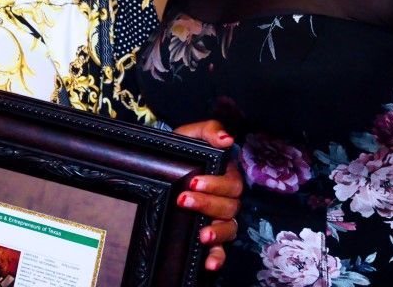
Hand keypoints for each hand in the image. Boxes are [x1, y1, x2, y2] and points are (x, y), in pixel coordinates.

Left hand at [174, 119, 242, 271]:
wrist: (160, 165)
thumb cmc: (180, 150)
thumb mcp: (191, 134)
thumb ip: (209, 130)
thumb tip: (228, 139)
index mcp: (225, 176)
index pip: (232, 184)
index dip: (215, 185)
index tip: (193, 182)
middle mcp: (226, 199)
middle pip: (229, 207)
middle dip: (207, 205)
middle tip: (184, 200)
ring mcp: (219, 219)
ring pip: (229, 228)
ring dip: (217, 233)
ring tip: (202, 235)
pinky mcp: (210, 236)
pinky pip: (221, 250)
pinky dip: (218, 257)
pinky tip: (209, 263)